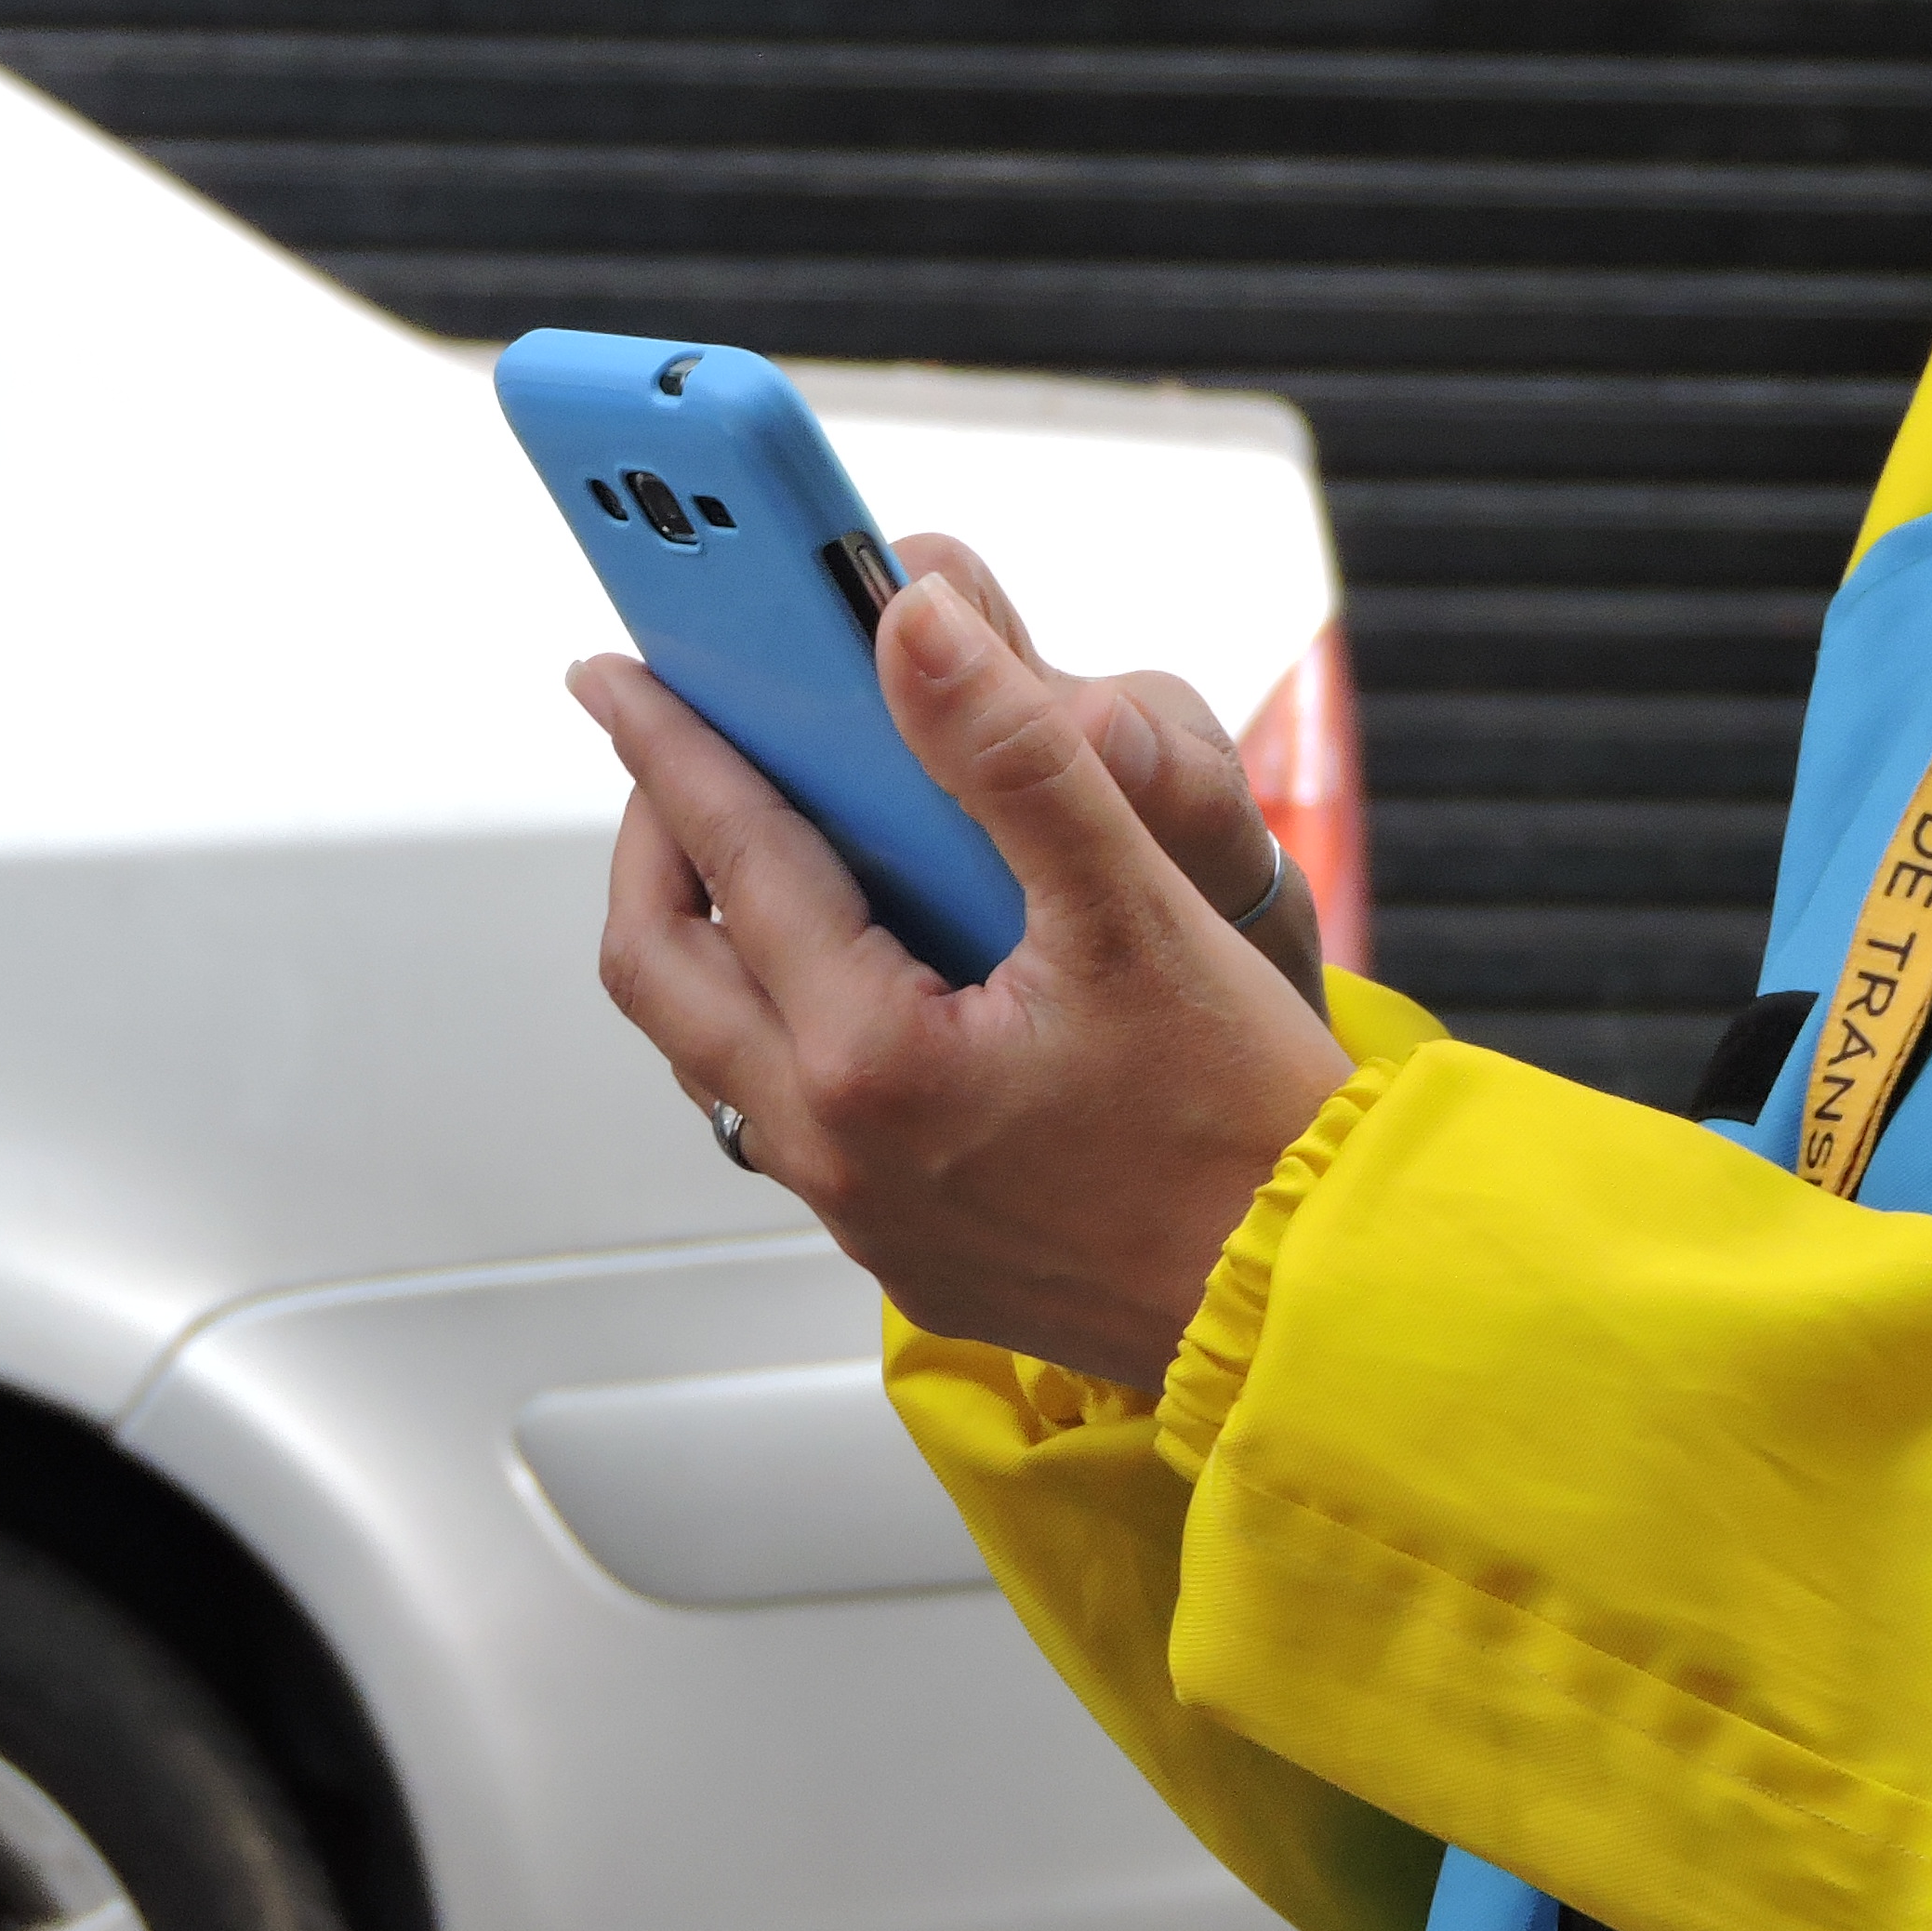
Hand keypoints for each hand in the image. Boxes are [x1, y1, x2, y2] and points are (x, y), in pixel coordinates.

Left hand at [573, 553, 1352, 1387]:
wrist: (1313, 1302)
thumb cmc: (1246, 1127)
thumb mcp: (1136, 908)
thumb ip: (1013, 753)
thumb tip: (911, 628)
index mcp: (870, 1056)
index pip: (731, 858)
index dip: (668, 747)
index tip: (618, 676)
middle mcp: (836, 1150)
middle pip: (660, 971)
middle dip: (651, 846)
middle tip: (672, 759)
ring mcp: (862, 1213)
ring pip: (713, 1053)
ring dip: (707, 943)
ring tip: (754, 851)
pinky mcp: (905, 1250)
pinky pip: (785, 1120)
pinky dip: (776, 1023)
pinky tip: (854, 975)